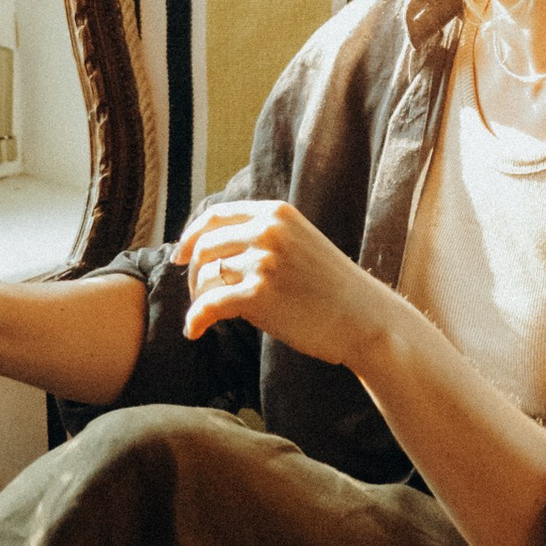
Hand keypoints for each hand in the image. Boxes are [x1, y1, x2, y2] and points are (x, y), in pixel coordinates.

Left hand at [176, 198, 395, 363]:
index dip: (191, 236)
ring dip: (199, 298)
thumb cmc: (332, 288)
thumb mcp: (301, 243)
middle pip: (204, 246)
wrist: (365, 319)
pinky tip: (194, 332)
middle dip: (194, 272)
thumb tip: (213, 247)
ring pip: (206, 276)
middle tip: (198, 294)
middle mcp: (268, 231)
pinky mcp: (260, 296)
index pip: (216, 216)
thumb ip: (265, 236)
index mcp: (277, 214)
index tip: (180, 256)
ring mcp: (264, 262)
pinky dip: (195, 320)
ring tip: (205, 315)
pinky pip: (209, 305)